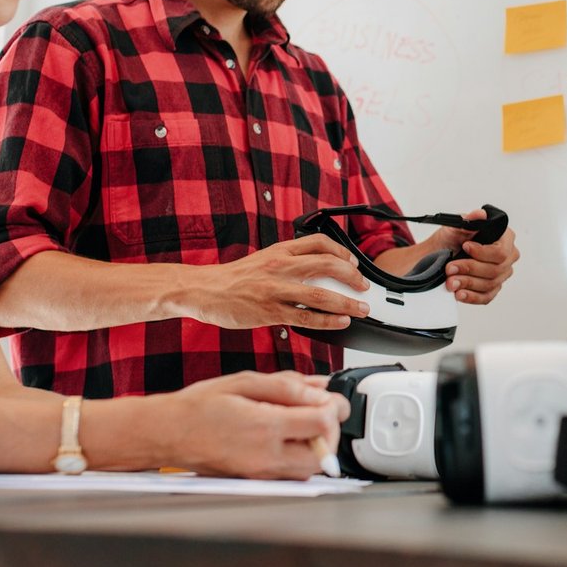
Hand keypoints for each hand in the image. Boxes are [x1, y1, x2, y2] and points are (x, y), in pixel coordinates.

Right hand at [161, 370, 351, 478]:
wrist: (168, 434)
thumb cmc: (199, 407)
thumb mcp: (244, 381)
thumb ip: (287, 385)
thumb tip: (319, 388)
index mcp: (264, 427)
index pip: (322, 423)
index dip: (334, 407)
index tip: (328, 397)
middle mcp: (266, 457)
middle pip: (325, 453)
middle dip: (331, 430)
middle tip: (319, 410)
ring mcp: (263, 473)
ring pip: (313, 468)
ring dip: (318, 444)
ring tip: (302, 422)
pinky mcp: (259, 481)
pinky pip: (294, 474)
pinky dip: (302, 456)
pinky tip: (287, 436)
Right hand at [192, 235, 368, 329]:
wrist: (203, 290)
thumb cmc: (232, 279)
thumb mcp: (262, 260)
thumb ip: (287, 262)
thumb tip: (314, 269)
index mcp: (279, 251)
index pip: (319, 243)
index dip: (341, 252)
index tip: (353, 262)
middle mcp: (280, 266)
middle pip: (326, 264)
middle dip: (352, 276)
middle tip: (364, 286)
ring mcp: (275, 289)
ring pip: (321, 294)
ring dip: (347, 302)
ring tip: (362, 307)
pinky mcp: (270, 311)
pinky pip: (306, 317)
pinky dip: (328, 320)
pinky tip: (341, 322)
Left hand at [435, 209, 518, 304]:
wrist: (438, 254)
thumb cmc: (451, 238)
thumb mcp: (457, 225)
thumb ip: (470, 220)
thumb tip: (480, 214)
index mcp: (504, 238)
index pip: (501, 251)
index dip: (483, 252)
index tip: (465, 247)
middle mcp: (507, 257)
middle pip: (495, 269)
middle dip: (470, 269)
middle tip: (451, 267)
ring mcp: (501, 274)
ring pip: (490, 284)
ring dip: (467, 283)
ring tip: (450, 281)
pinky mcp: (492, 289)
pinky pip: (486, 297)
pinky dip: (472, 296)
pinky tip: (460, 293)